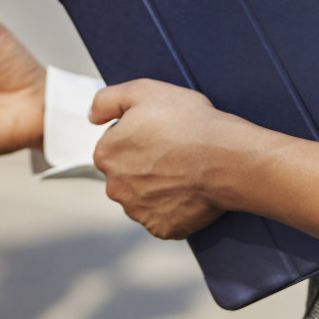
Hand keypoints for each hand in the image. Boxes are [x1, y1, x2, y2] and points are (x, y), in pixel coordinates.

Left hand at [88, 79, 248, 239]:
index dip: (138, 134)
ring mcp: (139, 211)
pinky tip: (188, 190)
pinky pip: (163, 216)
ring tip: (184, 169)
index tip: (160, 131)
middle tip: (173, 150)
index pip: (114, 143)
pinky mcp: (162, 228)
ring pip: (142, 196)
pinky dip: (173, 206)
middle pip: (126, 172)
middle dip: (144, 163)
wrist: (227, 158)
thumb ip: (107, 100)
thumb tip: (91, 116)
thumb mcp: (144, 90)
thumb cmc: (189, 122)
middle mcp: (115, 187)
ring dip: (157, 186)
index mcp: (106, 154)